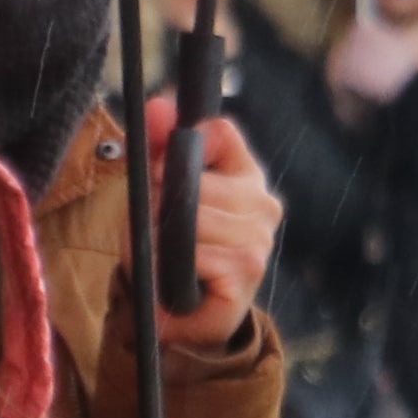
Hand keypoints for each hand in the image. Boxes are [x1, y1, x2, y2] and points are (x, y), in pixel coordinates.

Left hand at [152, 102, 276, 341]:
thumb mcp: (155, 191)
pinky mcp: (248, 270)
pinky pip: (197, 252)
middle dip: (160, 204)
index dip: (179, 145)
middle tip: (156, 229)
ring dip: (162, 238)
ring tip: (164, 255)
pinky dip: (173, 264)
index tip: (158, 169)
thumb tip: (157, 104)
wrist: (178, 313)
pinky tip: (178, 276)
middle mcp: (262, 203)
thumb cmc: (170, 249)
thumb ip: (156, 145)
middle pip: (195, 179)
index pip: (219, 132)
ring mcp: (260, 237)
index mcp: (245, 175)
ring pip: (193, 217)